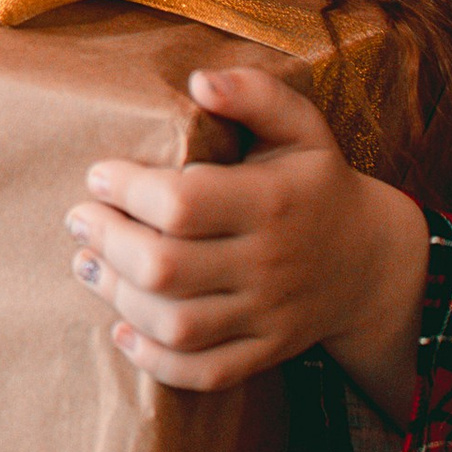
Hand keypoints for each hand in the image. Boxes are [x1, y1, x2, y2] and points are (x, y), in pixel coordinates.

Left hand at [64, 63, 429, 416]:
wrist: (372, 262)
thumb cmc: (317, 182)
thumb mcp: (302, 127)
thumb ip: (255, 93)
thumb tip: (199, 79)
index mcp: (272, 202)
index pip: (183, 204)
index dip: (128, 190)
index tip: (100, 175)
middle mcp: (269, 264)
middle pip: (167, 268)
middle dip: (109, 243)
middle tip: (80, 220)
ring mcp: (268, 316)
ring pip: (177, 324)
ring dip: (118, 297)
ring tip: (87, 264)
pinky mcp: (265, 353)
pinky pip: (205, 372)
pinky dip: (156, 360)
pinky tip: (122, 330)